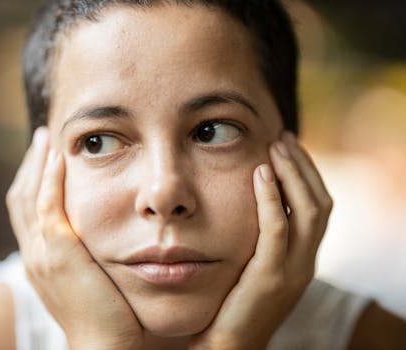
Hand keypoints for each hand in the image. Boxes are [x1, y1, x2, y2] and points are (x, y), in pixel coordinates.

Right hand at [6, 127, 143, 349]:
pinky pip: (47, 202)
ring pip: (29, 195)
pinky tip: (60, 156)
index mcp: (40, 261)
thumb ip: (88, 257)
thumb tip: (102, 237)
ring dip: (38, 163)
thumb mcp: (91, 281)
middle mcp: (33, 254)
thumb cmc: (107, 316)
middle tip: (43, 139)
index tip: (46, 159)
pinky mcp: (57, 250)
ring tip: (48, 138)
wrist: (104, 345)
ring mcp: (40, 252)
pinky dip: (50, 177)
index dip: (33, 182)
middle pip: (21, 198)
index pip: (28, 211)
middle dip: (30, 166)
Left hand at [190, 132, 332, 349]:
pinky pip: (276, 228)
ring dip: (292, 173)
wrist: (227, 347)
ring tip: (275, 146)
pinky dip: (271, 197)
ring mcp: (292, 271)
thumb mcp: (254, 266)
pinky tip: (259, 173)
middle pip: (319, 203)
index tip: (287, 146)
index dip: (306, 174)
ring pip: (307, 211)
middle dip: (303, 166)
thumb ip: (260, 240)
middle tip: (282, 137)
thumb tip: (250, 203)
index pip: (317, 207)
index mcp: (302, 258)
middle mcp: (305, 262)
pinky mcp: (270, 278)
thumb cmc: (232, 303)